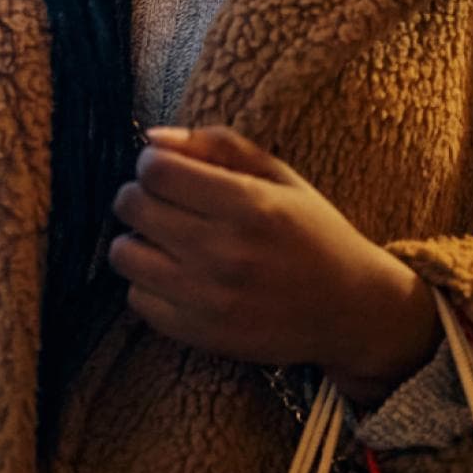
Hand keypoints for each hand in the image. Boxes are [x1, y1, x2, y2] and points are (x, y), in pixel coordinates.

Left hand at [109, 125, 440, 405]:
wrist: (349, 309)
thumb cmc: (312, 233)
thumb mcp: (279, 175)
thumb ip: (217, 146)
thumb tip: (151, 139)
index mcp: (247, 205)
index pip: (155, 170)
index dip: (153, 163)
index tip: (169, 170)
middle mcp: (222, 252)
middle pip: (132, 207)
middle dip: (142, 195)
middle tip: (167, 202)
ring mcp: (207, 298)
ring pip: (123, 254)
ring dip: (139, 240)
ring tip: (168, 240)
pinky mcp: (199, 334)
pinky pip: (138, 299)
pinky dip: (150, 283)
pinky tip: (179, 275)